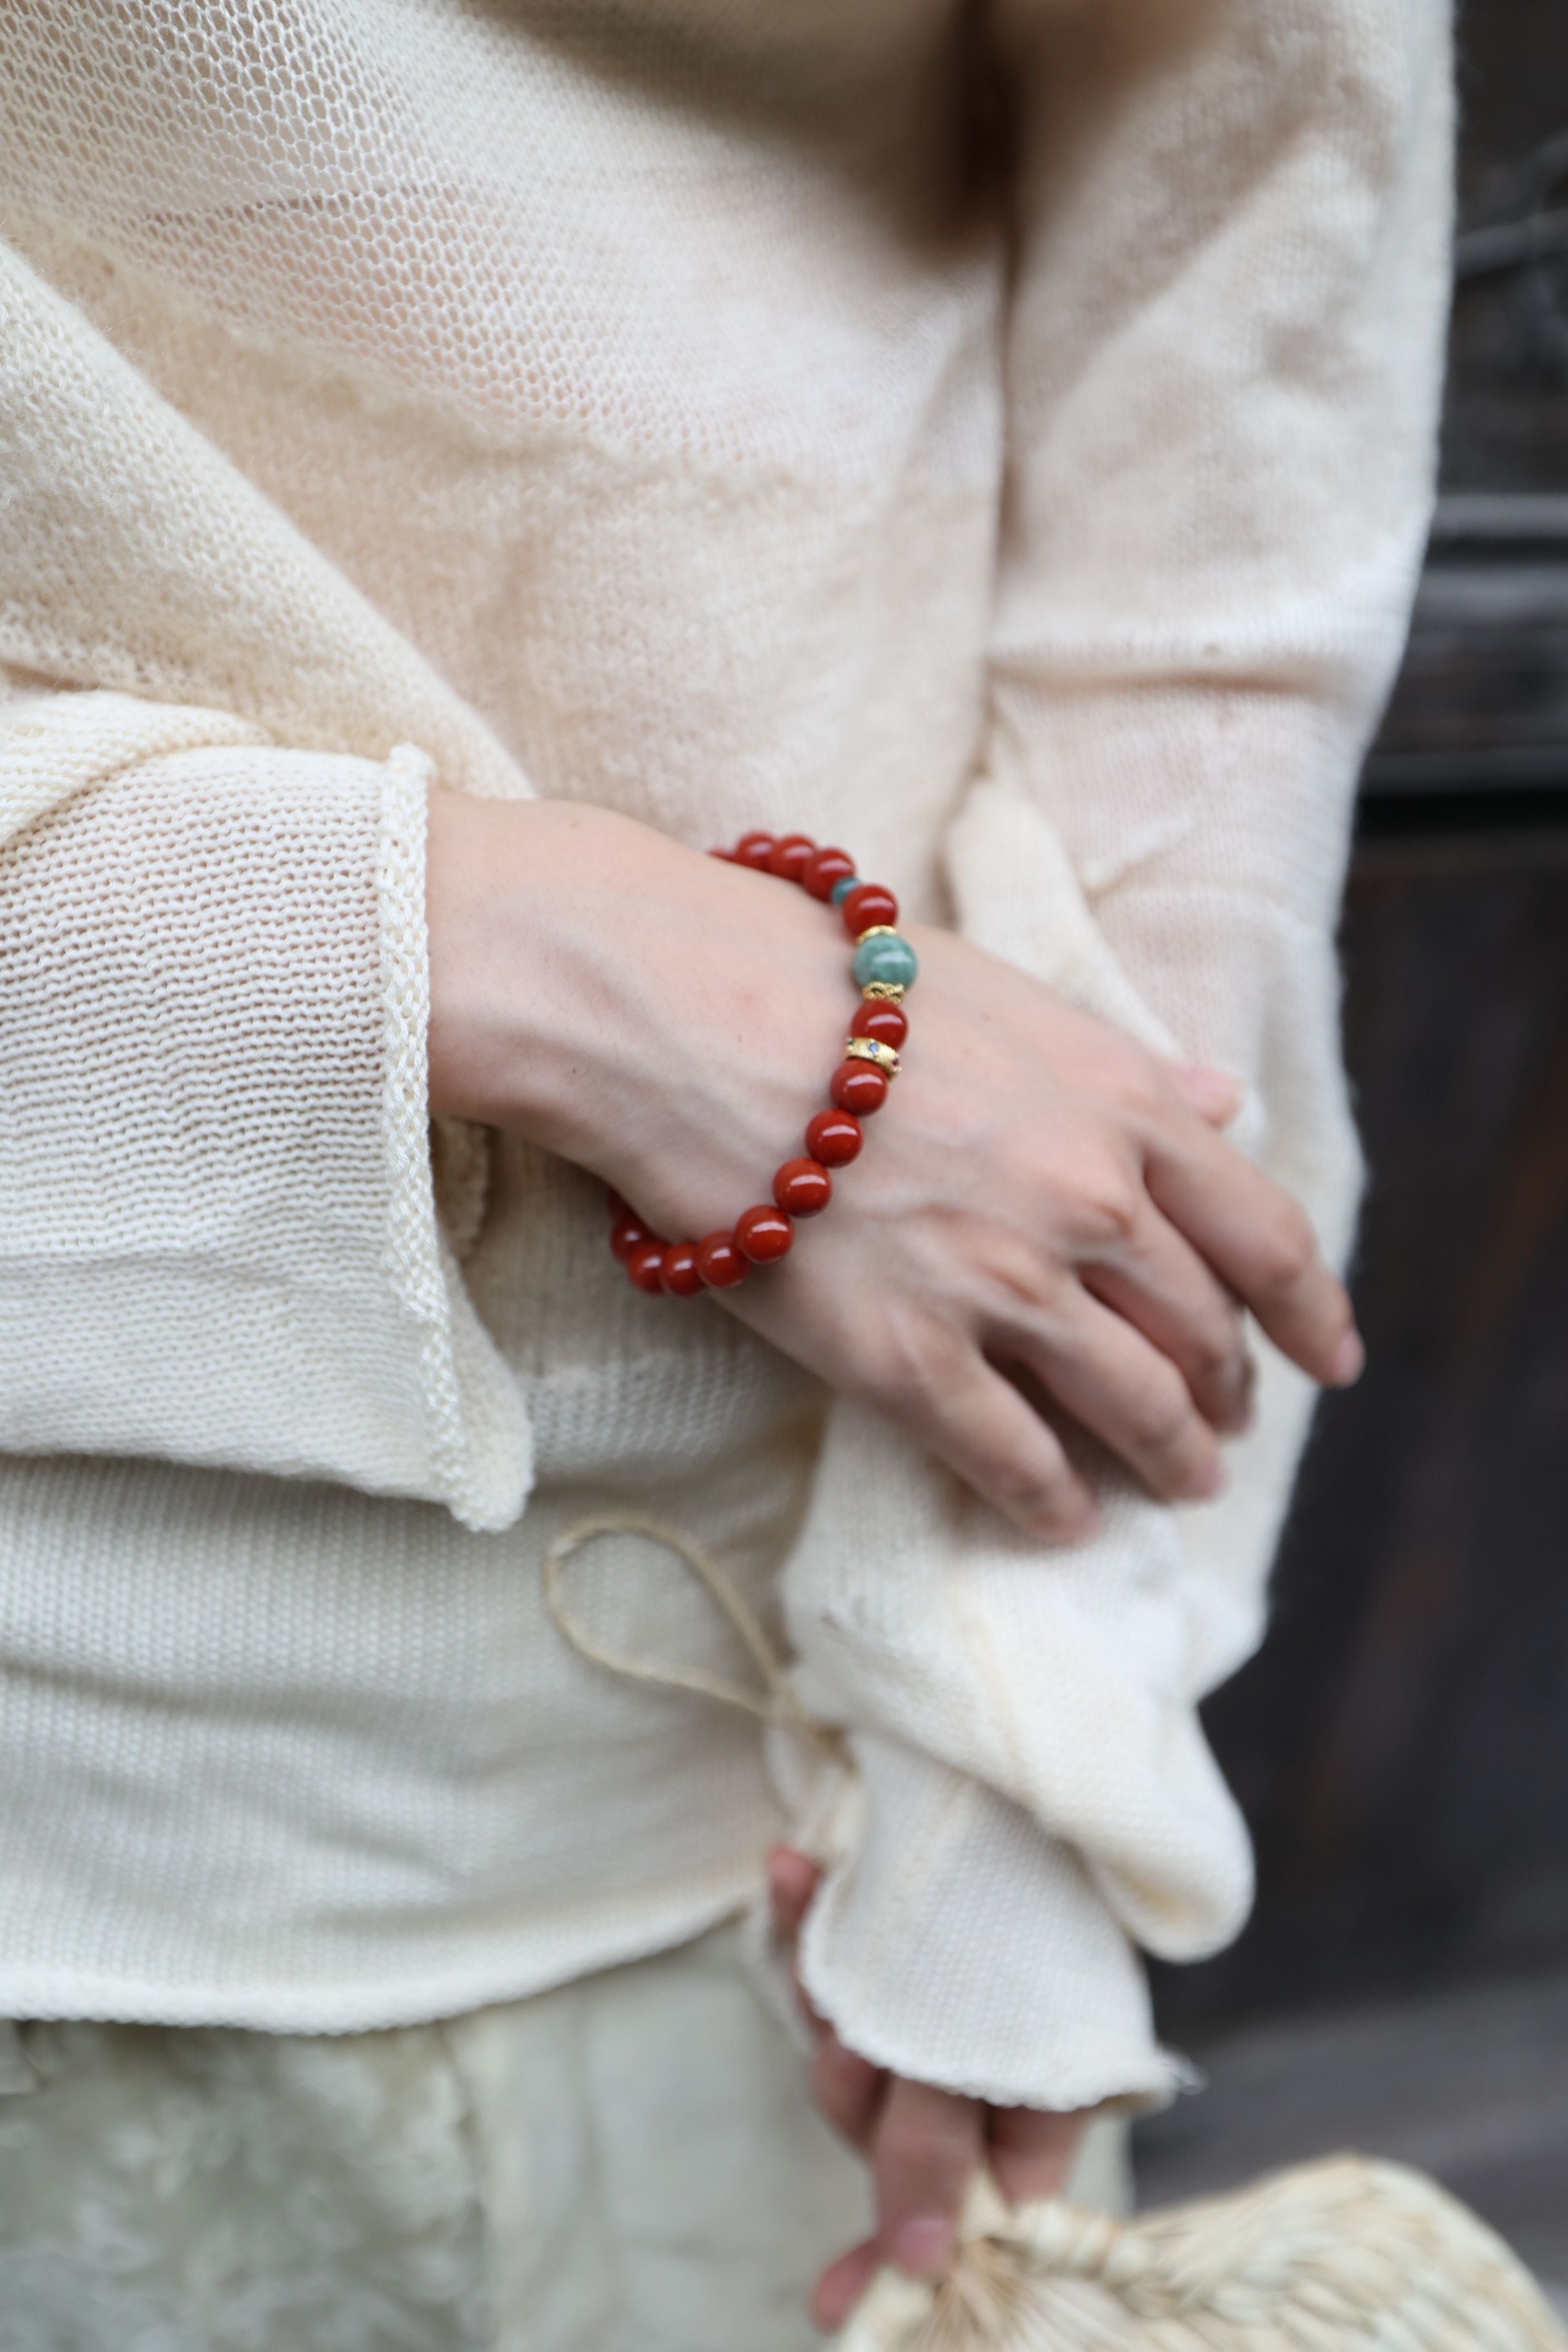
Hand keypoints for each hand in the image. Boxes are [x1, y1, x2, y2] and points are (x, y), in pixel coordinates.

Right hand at [426, 794, 1361, 1536]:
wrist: (688, 1017)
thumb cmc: (836, 986)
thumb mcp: (1011, 1000)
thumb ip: (1122, 1066)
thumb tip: (1221, 1096)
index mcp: (1124, 1107)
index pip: (1264, 1235)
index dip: (1311, 1311)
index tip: (1331, 1358)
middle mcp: (1088, 1203)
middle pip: (1203, 1333)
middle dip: (1228, 1392)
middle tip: (1225, 1425)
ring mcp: (1001, 1286)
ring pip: (1130, 1409)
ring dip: (1168, 1460)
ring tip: (1177, 1485)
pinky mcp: (905, 1357)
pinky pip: (1010, 1458)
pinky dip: (1053, 1503)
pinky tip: (1065, 1522)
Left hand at [766, 1847, 1086, 2330]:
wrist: (1017, 1760)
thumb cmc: (1032, 1895)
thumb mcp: (983, 2041)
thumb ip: (940, 2143)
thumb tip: (918, 2265)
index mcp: (1040, 2104)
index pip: (976, 2209)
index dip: (902, 2249)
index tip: (833, 2301)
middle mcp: (988, 2062)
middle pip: (897, 2130)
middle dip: (859, 2092)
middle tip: (852, 2051)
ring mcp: (935, 1997)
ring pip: (854, 2044)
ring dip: (829, 2005)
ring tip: (833, 1960)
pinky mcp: (890, 1928)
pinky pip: (834, 1950)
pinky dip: (807, 1917)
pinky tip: (791, 1869)